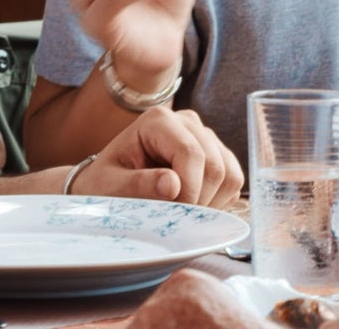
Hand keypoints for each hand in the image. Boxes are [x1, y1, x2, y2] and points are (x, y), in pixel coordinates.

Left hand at [75, 107, 242, 207]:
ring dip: (210, 204)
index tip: (172, 215)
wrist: (110, 183)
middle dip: (198, 201)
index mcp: (158, 120)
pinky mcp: (218, 156)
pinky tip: (192, 208)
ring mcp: (206, 137)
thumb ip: (139, 184)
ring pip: (229, 176)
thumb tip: (173, 185)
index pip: (191, 154)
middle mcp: (187, 122)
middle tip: (174, 218)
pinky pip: (233, 184)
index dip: (188, 191)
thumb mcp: (111, 186)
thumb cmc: (106, 183)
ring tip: (181, 213)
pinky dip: (217, 203)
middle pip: (214, 167)